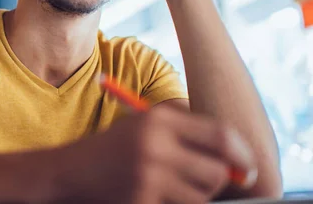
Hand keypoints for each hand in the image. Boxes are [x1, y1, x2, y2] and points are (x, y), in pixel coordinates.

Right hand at [56, 105, 257, 202]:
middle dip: (216, 180)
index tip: (247, 167)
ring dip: (193, 197)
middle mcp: (155, 144)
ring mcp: (148, 175)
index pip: (220, 135)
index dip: (241, 153)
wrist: (67, 171)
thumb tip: (238, 161)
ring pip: (201, 196)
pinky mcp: (141, 200)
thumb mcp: (145, 128)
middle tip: (202, 182)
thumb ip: (188, 137)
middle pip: (217, 171)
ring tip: (168, 187)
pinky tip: (151, 195)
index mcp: (158, 119)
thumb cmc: (112, 149)